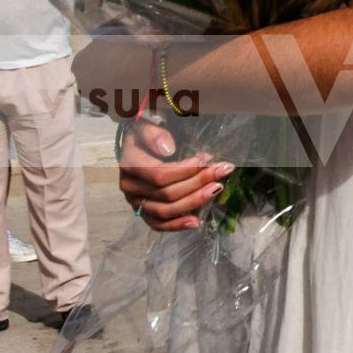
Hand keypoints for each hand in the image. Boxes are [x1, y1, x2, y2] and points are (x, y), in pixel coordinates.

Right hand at [117, 121, 231, 231]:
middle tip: (223, 170)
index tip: (208, 159)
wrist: (137, 148)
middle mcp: (130, 187)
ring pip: (165, 210)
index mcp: (130, 165)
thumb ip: (154, 134)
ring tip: (217, 188)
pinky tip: (196, 222)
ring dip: (194, 201)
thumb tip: (168, 149)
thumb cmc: (146, 137)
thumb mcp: (146, 127)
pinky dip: (176, 225)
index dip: (186, 170)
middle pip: (166, 193)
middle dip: (198, 182)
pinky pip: (158, 224)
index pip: (159, 174)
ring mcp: (136, 202)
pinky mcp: (143, 212)